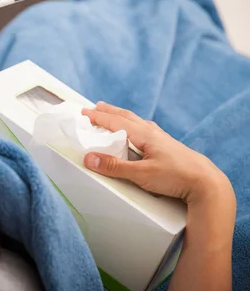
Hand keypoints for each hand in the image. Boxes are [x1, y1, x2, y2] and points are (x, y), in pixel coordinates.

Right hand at [81, 102, 234, 206]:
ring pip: (137, 122)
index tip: (83, 113)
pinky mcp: (167, 147)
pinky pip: (145, 130)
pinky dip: (134, 126)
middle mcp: (152, 133)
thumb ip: (114, 166)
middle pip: (127, 117)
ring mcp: (161, 139)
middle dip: (110, 112)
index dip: (98, 118)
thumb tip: (89, 158)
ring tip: (114, 115)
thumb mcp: (141, 174)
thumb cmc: (176, 176)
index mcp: (144, 135)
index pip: (115, 122)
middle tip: (96, 106)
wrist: (206, 184)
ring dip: (122, 117)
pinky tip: (137, 132)